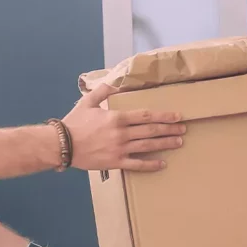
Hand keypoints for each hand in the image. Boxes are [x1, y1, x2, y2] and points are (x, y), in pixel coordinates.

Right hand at [63, 83, 185, 171]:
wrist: (63, 145)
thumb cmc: (74, 123)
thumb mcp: (87, 102)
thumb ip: (102, 91)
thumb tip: (114, 82)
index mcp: (117, 118)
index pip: (145, 116)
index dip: (163, 115)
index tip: (176, 115)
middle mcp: (122, 133)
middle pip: (151, 131)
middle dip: (169, 129)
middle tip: (183, 128)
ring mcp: (120, 149)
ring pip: (148, 146)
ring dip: (165, 144)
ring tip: (179, 141)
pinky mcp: (116, 162)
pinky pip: (137, 165)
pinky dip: (151, 164)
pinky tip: (162, 163)